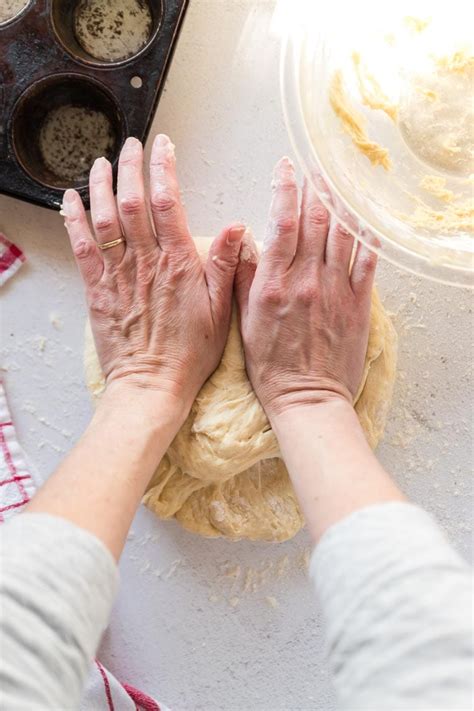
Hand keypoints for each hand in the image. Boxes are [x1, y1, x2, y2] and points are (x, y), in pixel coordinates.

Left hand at [63, 134, 244, 414]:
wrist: (152, 385)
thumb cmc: (190, 353)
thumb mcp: (221, 310)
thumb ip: (225, 265)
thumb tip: (239, 226)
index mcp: (178, 263)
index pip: (169, 202)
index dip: (164, 168)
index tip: (162, 145)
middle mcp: (145, 262)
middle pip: (132, 201)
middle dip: (129, 167)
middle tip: (129, 145)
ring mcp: (118, 274)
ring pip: (104, 218)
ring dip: (100, 185)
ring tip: (100, 161)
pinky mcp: (97, 290)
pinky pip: (81, 247)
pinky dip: (73, 220)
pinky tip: (70, 199)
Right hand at [235, 157, 376, 420]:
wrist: (306, 397)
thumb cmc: (271, 365)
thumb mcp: (244, 321)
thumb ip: (243, 277)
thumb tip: (242, 239)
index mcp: (275, 284)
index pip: (282, 223)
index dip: (284, 189)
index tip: (285, 168)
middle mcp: (306, 280)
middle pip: (315, 221)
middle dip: (314, 187)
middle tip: (314, 166)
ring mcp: (335, 291)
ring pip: (341, 234)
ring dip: (339, 202)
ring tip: (336, 180)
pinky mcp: (357, 304)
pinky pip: (367, 261)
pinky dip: (367, 235)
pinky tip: (365, 215)